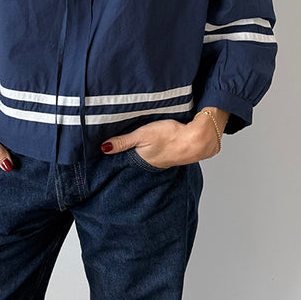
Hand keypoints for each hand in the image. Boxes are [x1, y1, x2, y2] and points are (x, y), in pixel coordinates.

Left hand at [100, 116, 222, 167]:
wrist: (196, 140)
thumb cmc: (169, 136)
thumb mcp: (142, 135)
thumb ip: (123, 142)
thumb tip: (103, 148)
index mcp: (141, 160)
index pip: (123, 162)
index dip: (115, 159)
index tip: (104, 157)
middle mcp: (150, 164)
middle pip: (133, 161)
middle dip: (126, 158)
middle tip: (116, 151)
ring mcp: (161, 160)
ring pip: (145, 158)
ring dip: (140, 154)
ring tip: (133, 148)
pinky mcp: (170, 154)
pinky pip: (156, 154)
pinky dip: (152, 151)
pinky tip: (153, 145)